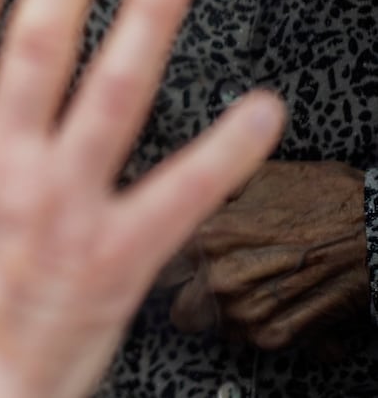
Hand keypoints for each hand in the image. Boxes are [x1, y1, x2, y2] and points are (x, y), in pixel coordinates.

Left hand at [171, 159, 368, 351]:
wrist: (376, 231)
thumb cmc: (321, 198)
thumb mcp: (257, 175)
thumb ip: (210, 187)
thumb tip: (180, 186)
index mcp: (208, 234)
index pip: (160, 261)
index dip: (168, 257)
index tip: (178, 254)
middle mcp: (221, 277)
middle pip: (178, 307)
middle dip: (189, 295)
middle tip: (208, 278)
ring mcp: (248, 311)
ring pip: (210, 327)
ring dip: (221, 312)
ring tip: (248, 286)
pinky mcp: (276, 335)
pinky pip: (246, 340)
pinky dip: (255, 325)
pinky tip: (272, 298)